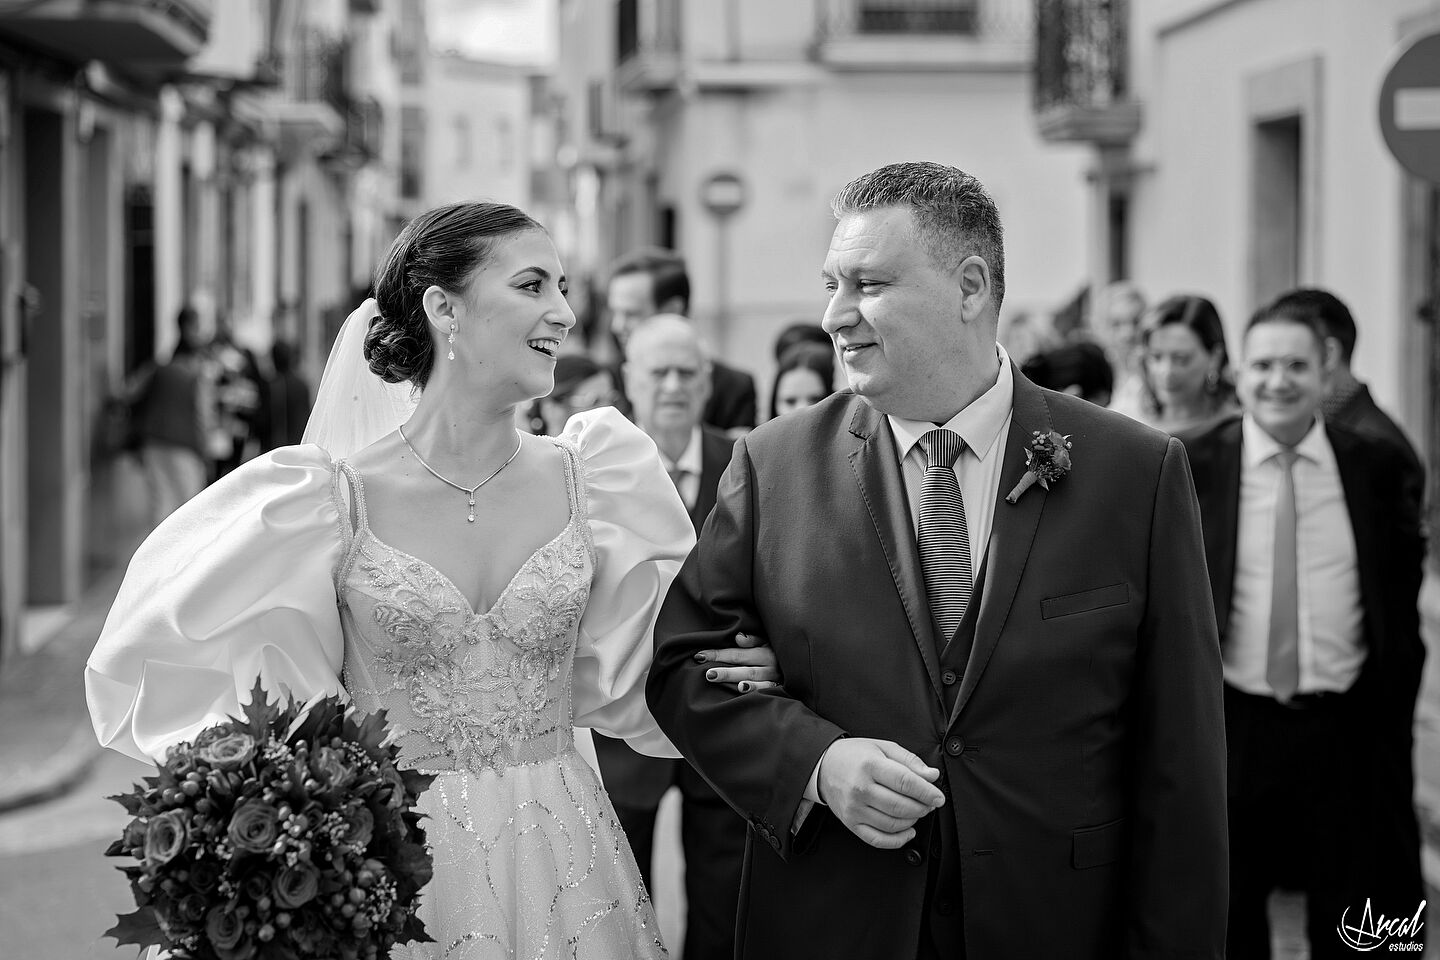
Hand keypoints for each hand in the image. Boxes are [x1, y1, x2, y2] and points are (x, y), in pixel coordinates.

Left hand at [697, 632, 780, 691]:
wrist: (803, 663)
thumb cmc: (781, 651)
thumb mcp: (770, 640)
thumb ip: (754, 640)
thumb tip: (738, 638)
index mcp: (766, 650)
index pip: (737, 653)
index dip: (718, 654)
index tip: (699, 656)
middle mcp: (771, 664)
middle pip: (744, 667)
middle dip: (725, 670)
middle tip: (708, 674)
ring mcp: (776, 677)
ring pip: (754, 679)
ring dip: (737, 680)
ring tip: (722, 680)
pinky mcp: (782, 688)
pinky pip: (768, 690)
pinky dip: (756, 690)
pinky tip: (742, 690)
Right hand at [818, 738, 944, 848]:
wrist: (824, 766)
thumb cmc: (855, 755)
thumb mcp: (883, 747)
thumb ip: (910, 760)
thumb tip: (932, 776)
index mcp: (870, 765)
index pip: (905, 782)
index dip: (926, 792)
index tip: (938, 797)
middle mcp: (860, 788)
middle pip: (900, 806)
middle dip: (922, 807)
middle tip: (929, 803)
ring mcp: (854, 808)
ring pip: (892, 824)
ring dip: (912, 821)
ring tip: (917, 812)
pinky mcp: (851, 823)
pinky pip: (878, 839)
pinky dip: (898, 840)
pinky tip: (908, 831)